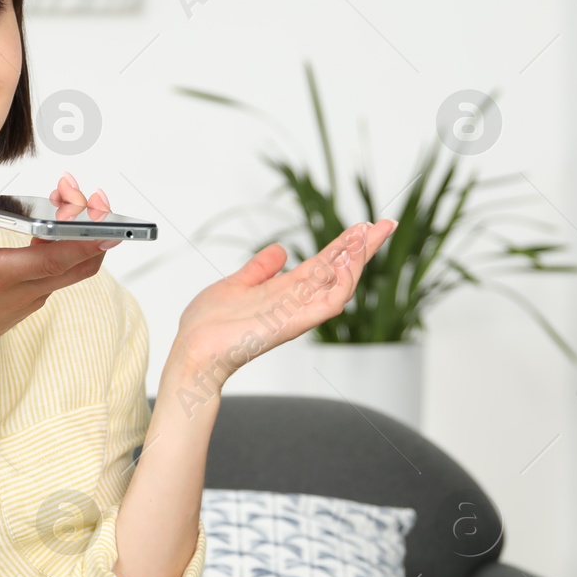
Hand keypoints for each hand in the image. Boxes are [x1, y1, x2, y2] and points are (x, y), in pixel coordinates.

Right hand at [0, 173, 114, 380]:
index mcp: (2, 276)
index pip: (56, 259)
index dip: (86, 238)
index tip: (103, 216)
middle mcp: (26, 289)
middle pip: (82, 261)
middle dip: (93, 223)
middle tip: (75, 190)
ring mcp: (34, 296)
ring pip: (76, 266)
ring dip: (82, 232)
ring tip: (65, 198)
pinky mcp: (33, 298)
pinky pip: (63, 270)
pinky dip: (69, 244)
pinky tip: (53, 222)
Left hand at [171, 218, 397, 378]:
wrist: (193, 351)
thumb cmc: (208, 326)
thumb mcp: (235, 284)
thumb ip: (259, 269)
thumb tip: (279, 250)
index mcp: (284, 290)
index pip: (323, 263)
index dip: (343, 244)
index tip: (362, 225)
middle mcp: (295, 301)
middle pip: (338, 270)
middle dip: (362, 247)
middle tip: (383, 225)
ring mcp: (297, 313)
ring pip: (340, 286)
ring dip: (357, 261)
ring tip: (369, 236)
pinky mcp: (292, 324)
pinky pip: (327, 305)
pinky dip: (341, 284)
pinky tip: (347, 261)